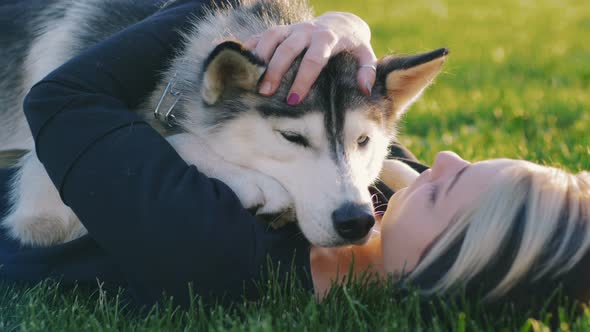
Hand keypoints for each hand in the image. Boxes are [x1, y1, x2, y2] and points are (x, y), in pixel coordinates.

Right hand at [244, 12, 376, 104]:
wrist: (341, 23)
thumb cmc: (352, 47)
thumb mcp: (365, 56)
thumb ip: (367, 71)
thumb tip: (365, 89)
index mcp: (328, 39)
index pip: (314, 59)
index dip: (303, 79)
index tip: (294, 99)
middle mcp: (308, 30)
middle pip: (288, 48)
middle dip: (276, 70)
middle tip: (266, 92)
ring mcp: (292, 28)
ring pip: (272, 37)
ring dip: (260, 58)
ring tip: (252, 80)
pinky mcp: (282, 30)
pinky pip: (262, 34)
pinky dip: (251, 47)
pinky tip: (241, 63)